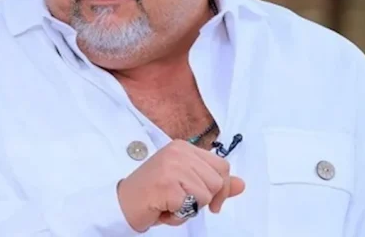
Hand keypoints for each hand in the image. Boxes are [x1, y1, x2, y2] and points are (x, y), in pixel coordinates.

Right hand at [116, 139, 245, 231]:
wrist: (122, 203)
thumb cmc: (154, 194)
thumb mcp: (187, 184)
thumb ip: (214, 182)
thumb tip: (241, 184)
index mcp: (184, 147)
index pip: (221, 166)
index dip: (221, 188)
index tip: (213, 204)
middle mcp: (178, 152)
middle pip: (216, 182)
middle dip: (203, 200)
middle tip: (181, 202)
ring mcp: (172, 166)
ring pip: (205, 195)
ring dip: (189, 209)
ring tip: (170, 204)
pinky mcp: (166, 184)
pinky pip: (188, 207)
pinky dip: (177, 216)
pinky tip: (163, 209)